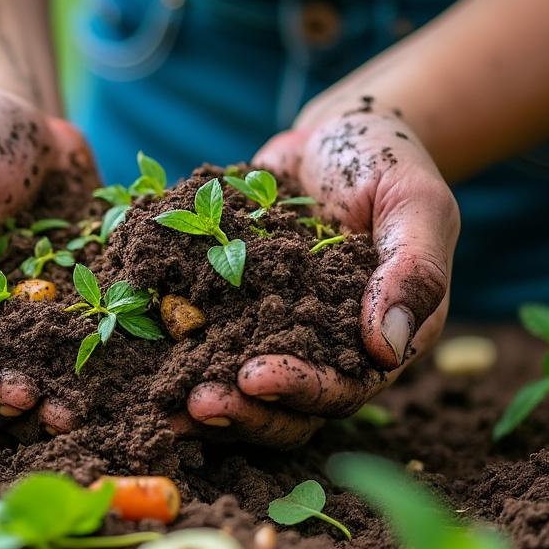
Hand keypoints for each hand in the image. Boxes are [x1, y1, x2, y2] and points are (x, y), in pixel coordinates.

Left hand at [184, 107, 459, 446]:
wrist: (334, 135)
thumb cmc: (388, 166)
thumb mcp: (415, 206)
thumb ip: (412, 272)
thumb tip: (385, 348)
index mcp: (377, 343)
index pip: (340, 389)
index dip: (299, 392)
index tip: (255, 379)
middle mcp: (322, 351)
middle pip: (283, 408)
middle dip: (242, 412)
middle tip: (195, 402)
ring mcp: (270, 332)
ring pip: (236, 386)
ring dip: (201, 394)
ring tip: (162, 396)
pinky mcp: (229, 309)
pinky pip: (198, 336)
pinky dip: (168, 347)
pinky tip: (132, 345)